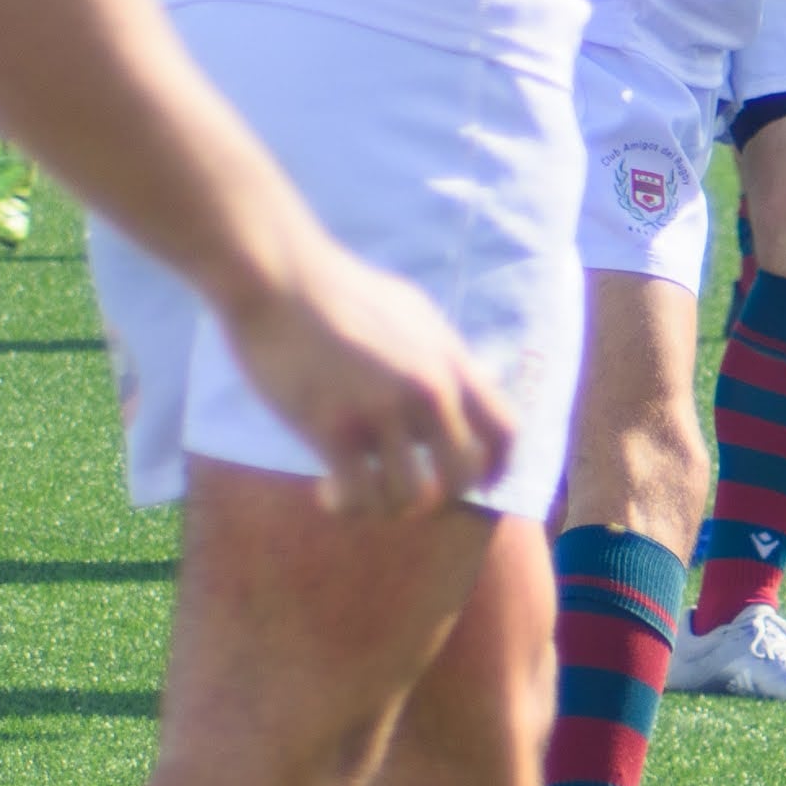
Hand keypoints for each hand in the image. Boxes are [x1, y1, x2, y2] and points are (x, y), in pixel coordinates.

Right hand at [223, 243, 514, 518]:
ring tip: (361, 493)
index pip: (504, 431)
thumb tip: (485, 374)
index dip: (498, 468)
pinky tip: (328, 493)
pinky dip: (346, 506)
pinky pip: (358, 496)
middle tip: (406, 491)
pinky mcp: (333, 427)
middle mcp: (427, 390)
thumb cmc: (341, 291)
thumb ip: (449, 353)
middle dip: (438, 496)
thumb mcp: (414, 312)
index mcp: (451, 362)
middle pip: (461, 477)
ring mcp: (381, 411)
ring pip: (409, 497)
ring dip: (387, 507)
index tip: (481, 485)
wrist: (280, 278)